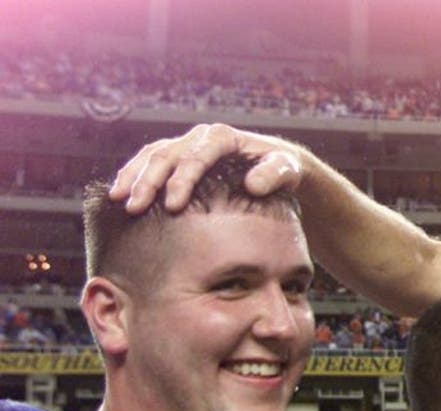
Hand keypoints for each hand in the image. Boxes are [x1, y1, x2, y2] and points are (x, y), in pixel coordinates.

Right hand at [109, 123, 302, 213]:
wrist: (275, 164)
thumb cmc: (281, 169)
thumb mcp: (286, 170)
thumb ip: (274, 175)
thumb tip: (253, 185)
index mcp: (222, 137)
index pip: (196, 157)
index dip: (182, 181)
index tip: (173, 206)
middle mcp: (200, 136)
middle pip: (167, 155)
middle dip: (149, 181)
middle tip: (135, 208)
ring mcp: (186, 143)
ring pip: (152, 155)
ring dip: (133, 176)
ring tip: (119, 200)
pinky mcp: (178, 154)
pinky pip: (149, 159)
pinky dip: (133, 174)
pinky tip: (120, 193)